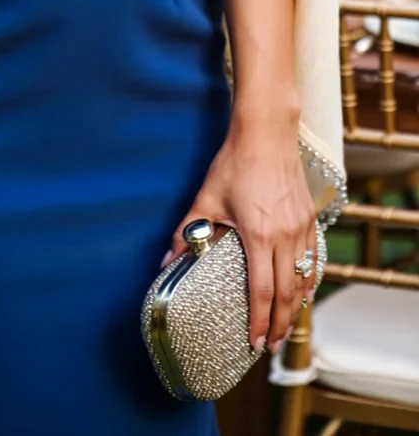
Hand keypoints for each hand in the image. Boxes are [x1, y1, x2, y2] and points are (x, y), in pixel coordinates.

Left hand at [160, 118, 317, 354]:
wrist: (267, 133)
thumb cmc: (235, 163)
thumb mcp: (206, 198)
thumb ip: (186, 232)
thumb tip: (165, 262)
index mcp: (260, 236)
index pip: (262, 291)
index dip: (258, 320)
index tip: (253, 342)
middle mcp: (286, 236)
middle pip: (287, 294)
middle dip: (279, 324)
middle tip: (270, 346)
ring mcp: (303, 228)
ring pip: (305, 280)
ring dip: (296, 307)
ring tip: (284, 327)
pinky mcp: (311, 219)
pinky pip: (314, 260)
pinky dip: (308, 282)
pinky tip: (301, 292)